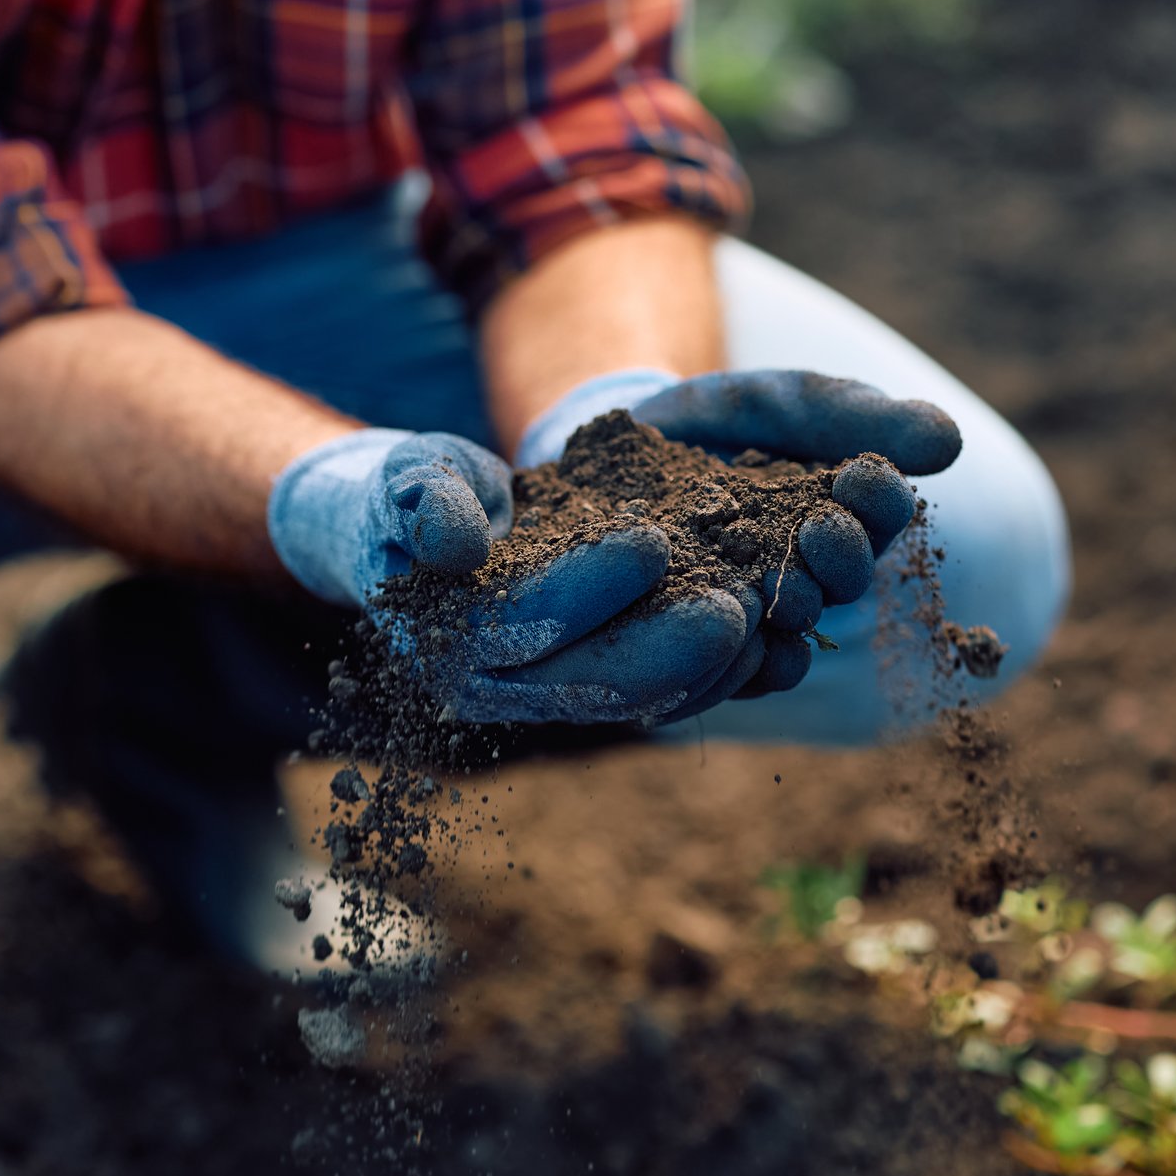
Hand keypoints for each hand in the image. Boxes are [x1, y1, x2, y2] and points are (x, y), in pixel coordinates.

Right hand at [268, 430, 752, 723]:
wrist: (419, 535)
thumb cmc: (408, 498)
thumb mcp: (405, 477)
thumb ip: (422, 500)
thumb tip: (455, 544)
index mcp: (449, 640)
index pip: (526, 621)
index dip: (588, 584)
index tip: (651, 540)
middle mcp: (500, 689)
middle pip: (596, 680)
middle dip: (673, 649)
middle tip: (740, 608)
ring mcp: (550, 695)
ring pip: (640, 698)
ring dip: (709, 669)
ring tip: (770, 622)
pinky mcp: (595, 685)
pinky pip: (664, 692)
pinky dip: (717, 671)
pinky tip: (769, 634)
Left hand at [518, 367, 962, 700]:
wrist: (624, 447)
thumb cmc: (719, 423)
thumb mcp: (783, 399)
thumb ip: (856, 415)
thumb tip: (950, 441)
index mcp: (846, 513)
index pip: (883, 514)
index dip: (879, 502)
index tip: (860, 474)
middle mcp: (812, 571)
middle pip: (846, 580)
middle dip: (840, 559)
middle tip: (818, 533)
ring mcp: (758, 608)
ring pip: (794, 628)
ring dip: (795, 608)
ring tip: (782, 590)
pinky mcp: (704, 638)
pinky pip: (735, 668)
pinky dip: (743, 661)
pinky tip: (742, 645)